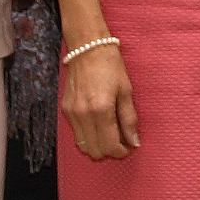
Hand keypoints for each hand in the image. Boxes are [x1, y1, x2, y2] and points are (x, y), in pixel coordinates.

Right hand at [61, 35, 138, 159]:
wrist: (87, 48)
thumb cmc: (111, 67)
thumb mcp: (126, 91)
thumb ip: (129, 120)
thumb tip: (134, 142)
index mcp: (101, 109)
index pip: (109, 145)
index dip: (121, 151)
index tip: (129, 146)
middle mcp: (83, 115)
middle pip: (95, 151)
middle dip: (109, 151)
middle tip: (120, 141)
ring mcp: (71, 113)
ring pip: (83, 145)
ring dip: (98, 145)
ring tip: (110, 134)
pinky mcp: (65, 110)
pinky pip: (77, 133)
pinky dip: (89, 136)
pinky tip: (99, 125)